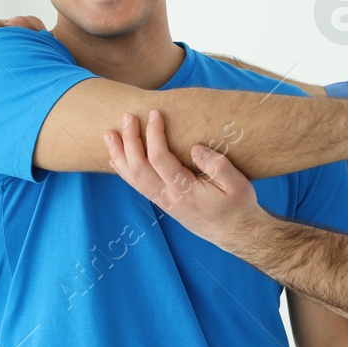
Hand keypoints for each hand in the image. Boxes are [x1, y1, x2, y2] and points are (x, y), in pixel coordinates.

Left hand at [102, 109, 262, 248]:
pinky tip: (116, 158)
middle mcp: (169, 197)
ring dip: (119, 154)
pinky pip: (137, 186)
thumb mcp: (237, 184)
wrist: (236, 233)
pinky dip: (123, 170)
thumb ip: (217, 165)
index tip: (155, 113)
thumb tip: (195, 149)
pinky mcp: (163, 203)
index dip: (154, 134)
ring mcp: (164, 202)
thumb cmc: (238, 206)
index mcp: (186, 190)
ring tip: (109, 135)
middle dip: (130, 140)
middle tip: (127, 117)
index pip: (160, 158)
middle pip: (138, 167)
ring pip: (132, 178)